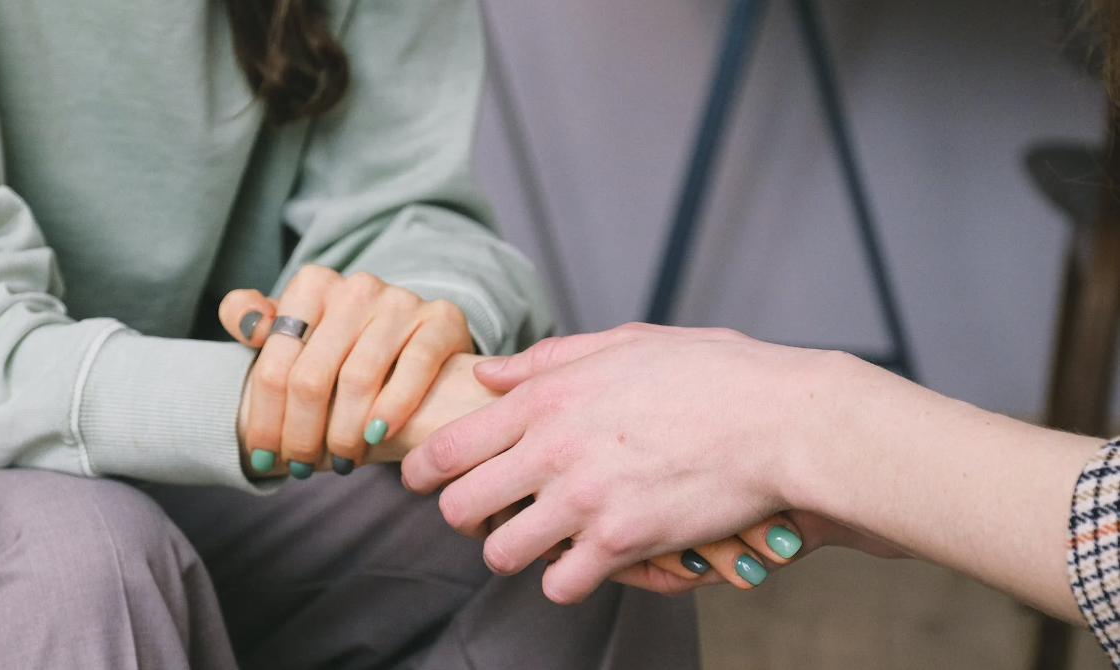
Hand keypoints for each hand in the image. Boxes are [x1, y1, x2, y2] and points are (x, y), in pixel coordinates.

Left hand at [221, 265, 473, 476]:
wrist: (416, 339)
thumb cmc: (342, 347)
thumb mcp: (295, 330)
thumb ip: (254, 319)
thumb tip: (247, 323)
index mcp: (312, 285)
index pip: (275, 364)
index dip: (265, 419)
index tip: (262, 457)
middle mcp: (356, 287)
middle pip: (311, 378)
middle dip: (302, 435)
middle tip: (302, 468)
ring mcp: (400, 301)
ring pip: (358, 379)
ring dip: (345, 434)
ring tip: (342, 461)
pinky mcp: (441, 318)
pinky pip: (414, 367)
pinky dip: (393, 408)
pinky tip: (378, 437)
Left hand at [401, 324, 875, 602]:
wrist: (782, 420)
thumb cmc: (712, 375)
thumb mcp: (625, 343)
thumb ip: (549, 359)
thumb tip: (489, 372)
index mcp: (547, 397)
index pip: (448, 444)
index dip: (422, 470)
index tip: (422, 480)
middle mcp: (553, 448)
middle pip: (458, 506)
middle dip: (462, 517)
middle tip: (484, 516)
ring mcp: (584, 499)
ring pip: (500, 552)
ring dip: (512, 551)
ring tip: (535, 541)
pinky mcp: (622, 542)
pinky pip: (560, 583)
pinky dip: (565, 579)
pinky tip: (583, 562)